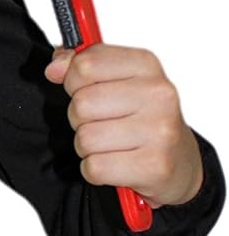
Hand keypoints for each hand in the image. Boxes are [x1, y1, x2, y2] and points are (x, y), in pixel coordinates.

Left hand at [45, 45, 202, 208]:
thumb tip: (55, 68)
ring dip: (88, 148)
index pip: (85, 65)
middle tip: (103, 125)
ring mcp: (160, 130)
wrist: (181, 162)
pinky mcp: (155, 165)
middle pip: (81, 104)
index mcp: (146, 65)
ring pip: (85, 138)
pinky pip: (95, 167)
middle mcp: (158, 94)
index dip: (73, 82)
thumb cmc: (142, 118)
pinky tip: (116, 164)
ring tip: (111, 145)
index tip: (86, 90)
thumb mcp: (117, 81)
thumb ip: (82, 66)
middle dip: (80, 120)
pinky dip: (96, 171)